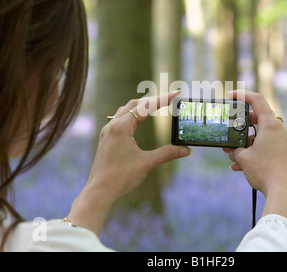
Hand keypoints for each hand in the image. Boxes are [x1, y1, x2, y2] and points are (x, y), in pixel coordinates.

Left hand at [68, 91, 191, 234]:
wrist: (99, 193)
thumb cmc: (121, 178)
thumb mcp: (147, 163)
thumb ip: (168, 153)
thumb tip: (186, 150)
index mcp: (121, 127)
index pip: (146, 107)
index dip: (163, 99)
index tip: (175, 94)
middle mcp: (112, 126)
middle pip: (135, 104)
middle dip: (152, 100)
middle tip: (168, 98)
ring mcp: (107, 132)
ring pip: (125, 110)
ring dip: (141, 106)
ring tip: (155, 105)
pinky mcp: (106, 140)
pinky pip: (119, 119)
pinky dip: (132, 115)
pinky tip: (138, 121)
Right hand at [223, 90, 286, 233]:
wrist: (284, 191)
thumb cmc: (265, 171)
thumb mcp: (243, 158)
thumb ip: (235, 149)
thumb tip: (234, 151)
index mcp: (271, 124)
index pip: (257, 100)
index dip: (242, 95)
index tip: (231, 96)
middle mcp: (280, 130)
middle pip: (257, 119)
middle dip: (240, 126)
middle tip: (228, 132)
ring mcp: (284, 142)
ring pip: (260, 135)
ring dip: (245, 143)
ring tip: (231, 154)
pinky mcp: (284, 153)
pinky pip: (266, 147)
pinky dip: (253, 152)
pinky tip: (240, 166)